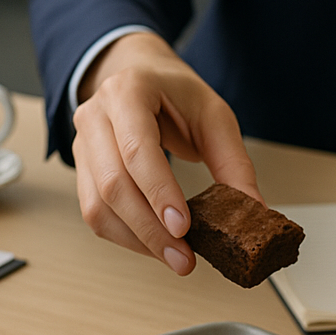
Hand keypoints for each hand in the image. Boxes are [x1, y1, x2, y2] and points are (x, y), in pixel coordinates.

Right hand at [72, 31, 260, 274]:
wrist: (140, 76)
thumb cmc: (175, 94)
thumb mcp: (214, 116)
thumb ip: (233, 163)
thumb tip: (253, 210)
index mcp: (128, 92)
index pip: (137, 149)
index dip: (159, 192)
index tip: (183, 226)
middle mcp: (96, 116)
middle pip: (114, 184)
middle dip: (151, 229)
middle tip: (184, 258)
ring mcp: (82, 144)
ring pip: (98, 206)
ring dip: (137, 240)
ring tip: (174, 258)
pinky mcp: (82, 170)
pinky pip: (95, 213)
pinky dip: (125, 237)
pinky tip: (154, 246)